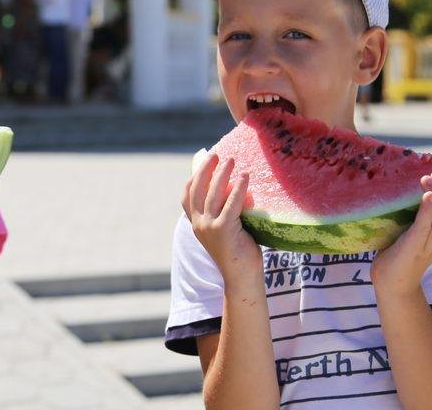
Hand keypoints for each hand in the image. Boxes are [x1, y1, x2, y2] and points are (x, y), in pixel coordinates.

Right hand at [182, 153, 261, 276]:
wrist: (241, 277)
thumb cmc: (238, 252)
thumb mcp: (226, 228)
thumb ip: (225, 211)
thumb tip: (234, 187)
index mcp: (197, 224)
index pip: (186, 197)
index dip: (192, 179)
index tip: (201, 163)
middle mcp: (199, 224)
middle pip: (197, 190)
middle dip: (205, 169)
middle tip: (216, 154)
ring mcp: (209, 227)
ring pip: (213, 194)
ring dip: (222, 174)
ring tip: (231, 160)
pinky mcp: (223, 230)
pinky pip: (231, 203)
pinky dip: (238, 188)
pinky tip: (245, 177)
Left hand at [372, 171, 431, 293]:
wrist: (392, 284)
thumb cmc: (401, 254)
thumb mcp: (417, 233)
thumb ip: (423, 217)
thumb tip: (421, 191)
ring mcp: (429, 244)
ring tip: (427, 178)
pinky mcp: (414, 247)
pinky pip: (425, 226)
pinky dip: (427, 209)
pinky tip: (426, 195)